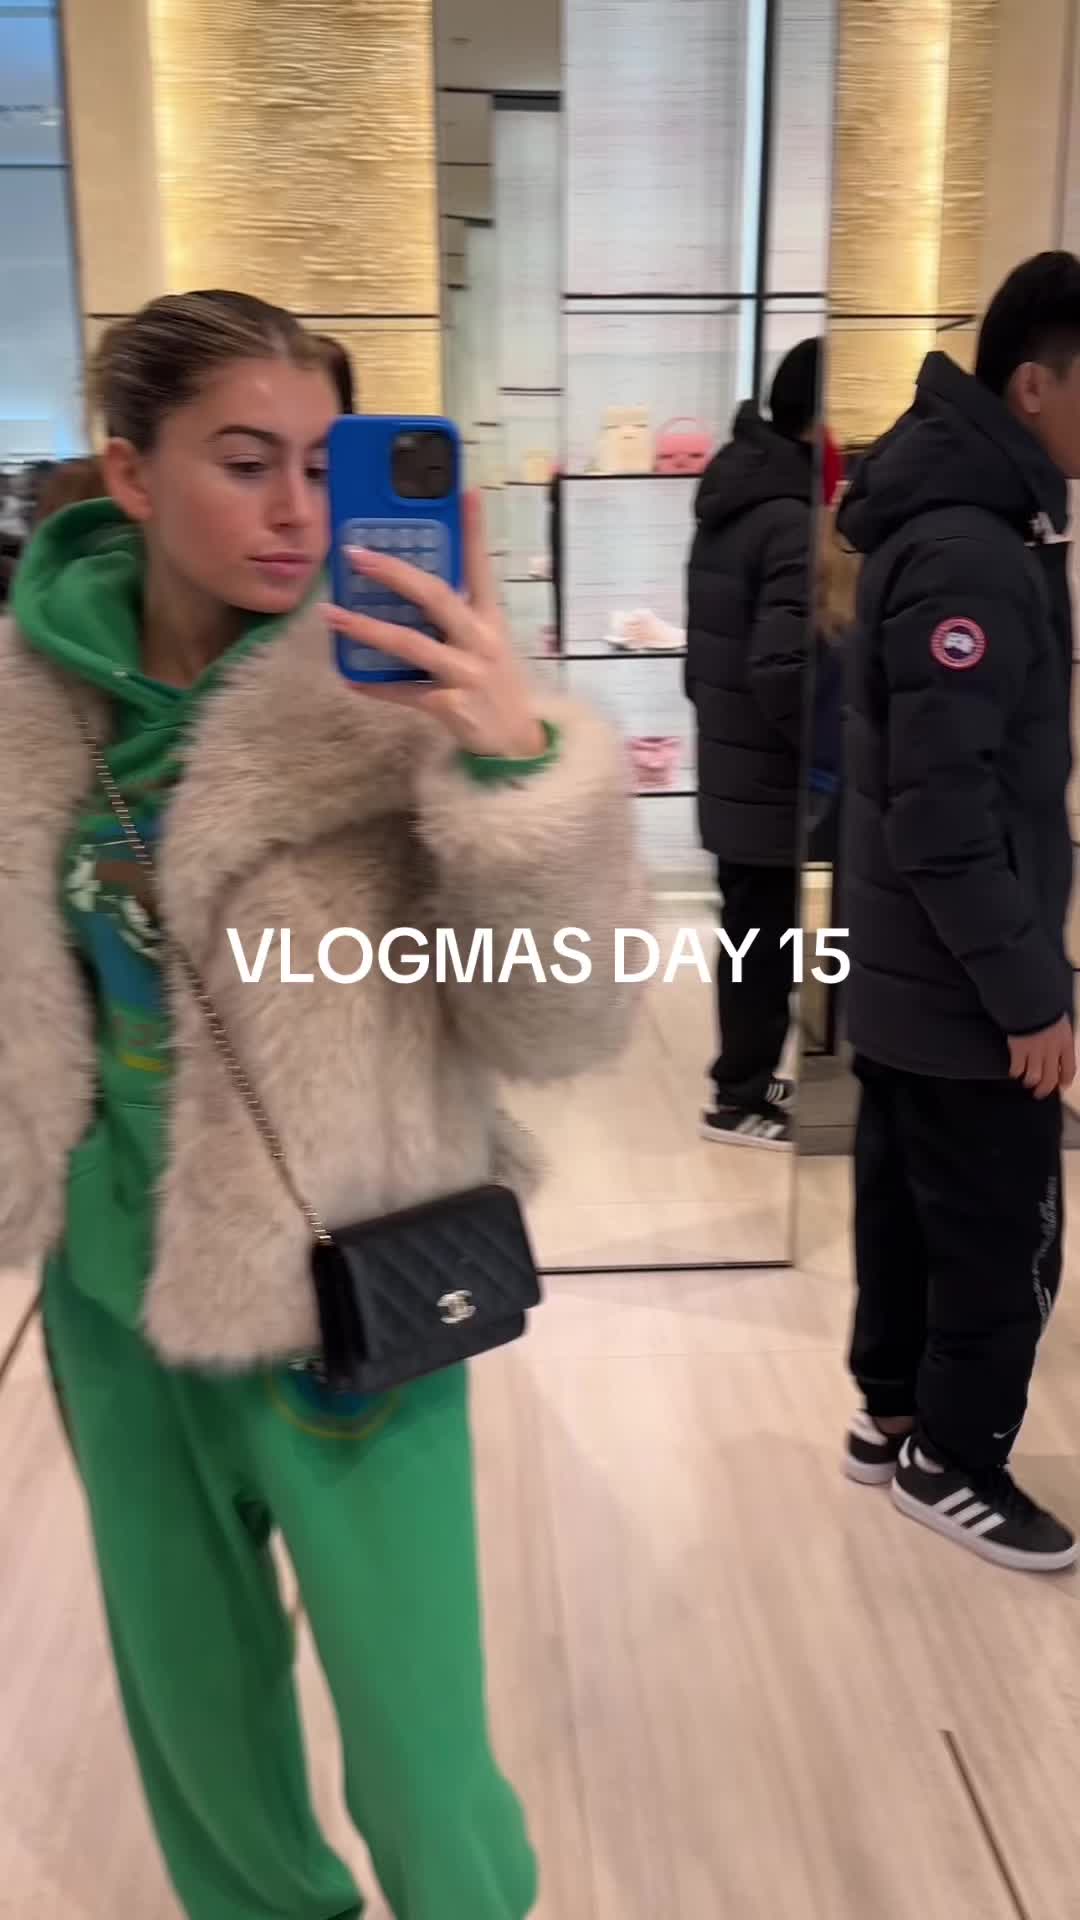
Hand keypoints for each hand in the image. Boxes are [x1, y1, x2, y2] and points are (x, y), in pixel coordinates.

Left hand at [320, 491, 545, 759]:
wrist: (517, 747)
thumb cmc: (496, 689)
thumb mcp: (488, 646)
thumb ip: (458, 619)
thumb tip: (413, 590)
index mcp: (491, 620)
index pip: (483, 567)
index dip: (475, 530)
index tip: (466, 491)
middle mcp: (482, 641)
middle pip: (436, 597)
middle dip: (393, 572)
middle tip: (355, 553)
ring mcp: (467, 674)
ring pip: (411, 644)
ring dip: (367, 628)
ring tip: (331, 614)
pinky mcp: (452, 707)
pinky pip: (405, 692)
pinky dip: (376, 686)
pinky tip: (351, 677)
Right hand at [1007, 1015, 1074, 1097]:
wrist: (1028, 1000)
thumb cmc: (1044, 1008)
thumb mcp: (1060, 1022)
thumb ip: (1060, 1037)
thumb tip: (1058, 1050)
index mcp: (1065, 1043)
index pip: (1069, 1068)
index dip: (1065, 1079)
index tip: (1062, 1085)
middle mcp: (1052, 1050)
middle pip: (1051, 1078)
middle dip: (1046, 1089)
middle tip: (1040, 1093)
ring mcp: (1035, 1051)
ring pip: (1034, 1077)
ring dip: (1030, 1082)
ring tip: (1027, 1082)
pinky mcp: (1018, 1050)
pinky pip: (1017, 1068)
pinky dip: (1015, 1072)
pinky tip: (1014, 1072)